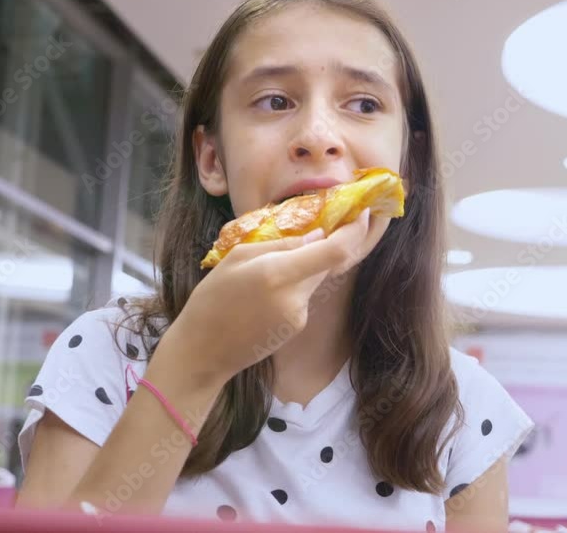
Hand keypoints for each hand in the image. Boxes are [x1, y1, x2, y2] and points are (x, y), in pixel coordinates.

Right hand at [164, 209, 373, 386]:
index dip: (355, 232)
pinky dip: (295, 285)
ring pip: (316, 278)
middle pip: (328, 263)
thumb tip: (318, 235)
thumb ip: (281, 244)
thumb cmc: (211, 299)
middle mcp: (295, 296)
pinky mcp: (297, 327)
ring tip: (270, 267)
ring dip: (306, 266)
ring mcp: (299, 315)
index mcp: (277, 273)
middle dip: (327, 245)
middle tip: (314, 229)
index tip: (363, 215)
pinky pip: (304, 296)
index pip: (334, 252)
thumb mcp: (237, 258)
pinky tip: (265, 292)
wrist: (203, 351)